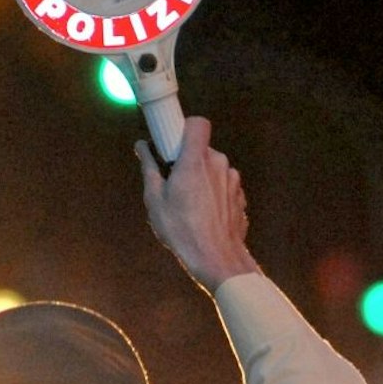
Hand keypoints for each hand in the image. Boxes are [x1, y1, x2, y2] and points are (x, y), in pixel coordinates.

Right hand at [137, 117, 259, 292]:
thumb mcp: (155, 200)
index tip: (173, 143)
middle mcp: (219, 164)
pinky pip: (224, 187)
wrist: (217, 259)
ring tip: (190, 206)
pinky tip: (205, 216)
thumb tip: (142, 146)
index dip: (186, 128)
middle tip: (175, 183)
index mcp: (196, 161)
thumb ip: (149, 168)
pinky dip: (215, 195)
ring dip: (203, 180)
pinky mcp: (240, 197)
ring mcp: (233, 181)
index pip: (198, 124)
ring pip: (215, 169)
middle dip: (190, 161)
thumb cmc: (182, 230)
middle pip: (203, 150)